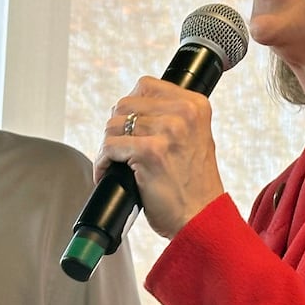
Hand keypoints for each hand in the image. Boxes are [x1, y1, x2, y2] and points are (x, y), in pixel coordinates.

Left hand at [98, 77, 225, 237]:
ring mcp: (168, 131)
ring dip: (108, 147)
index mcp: (196, 105)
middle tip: (120, 149)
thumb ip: (172, 118)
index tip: (130, 128)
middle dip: (116, 128)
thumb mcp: (194, 139)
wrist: (202, 219)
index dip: (131, 107)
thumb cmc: (194, 186)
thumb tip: (132, 109)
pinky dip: (103, 163)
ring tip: (116, 163)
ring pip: (113, 125)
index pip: (145, 86)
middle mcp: (184, 114)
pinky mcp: (151, 152)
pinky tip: (109, 173)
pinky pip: (110, 147)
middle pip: (124, 104)